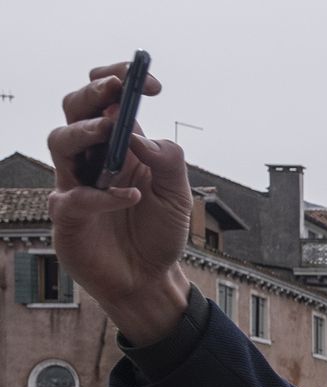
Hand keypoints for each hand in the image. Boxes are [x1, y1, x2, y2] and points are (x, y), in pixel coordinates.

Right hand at [47, 61, 191, 344]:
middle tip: (117, 90)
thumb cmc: (160, 232)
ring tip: (112, 131)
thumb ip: (168, 160)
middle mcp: (92, 158)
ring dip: (85, 131)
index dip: (122, 81)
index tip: (150, 82)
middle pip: (75, 108)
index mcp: (120, 145)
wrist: (150, 279)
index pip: (108, 98)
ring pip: (59, 141)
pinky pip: (75, 197)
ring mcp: (76, 184)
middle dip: (93, 92)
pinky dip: (103, 195)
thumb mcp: (179, 196)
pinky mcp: (68, 217)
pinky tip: (132, 197)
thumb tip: (138, 133)